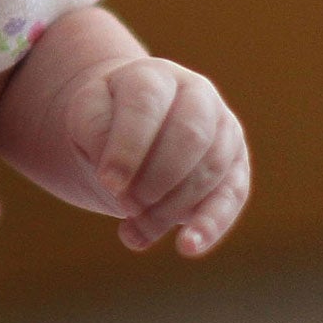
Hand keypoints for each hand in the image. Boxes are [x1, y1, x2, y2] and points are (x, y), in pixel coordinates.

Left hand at [64, 55, 249, 256]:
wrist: (131, 127)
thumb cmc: (106, 119)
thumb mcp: (87, 115)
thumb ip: (94, 131)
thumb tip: (116, 178)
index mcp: (154, 76)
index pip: (147, 104)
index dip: (128, 146)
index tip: (108, 183)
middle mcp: (198, 95)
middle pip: (190, 135)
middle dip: (155, 177)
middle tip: (125, 204)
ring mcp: (223, 129)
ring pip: (210, 169)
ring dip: (172, 206)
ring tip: (135, 228)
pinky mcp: (235, 167)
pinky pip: (232, 197)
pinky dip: (211, 224)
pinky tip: (186, 246)